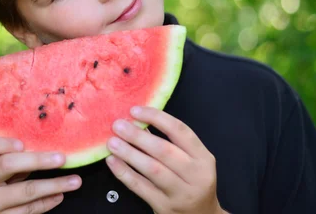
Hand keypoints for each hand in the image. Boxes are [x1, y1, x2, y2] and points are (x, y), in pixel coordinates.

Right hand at [0, 137, 81, 213]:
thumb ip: (2, 160)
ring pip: (24, 193)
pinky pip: (26, 213)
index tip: (21, 143)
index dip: (0, 143)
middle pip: (7, 165)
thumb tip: (41, 144)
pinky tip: (59, 195)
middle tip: (62, 157)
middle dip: (37, 160)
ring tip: (75, 181)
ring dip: (53, 186)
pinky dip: (45, 203)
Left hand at [105, 107, 223, 213]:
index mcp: (203, 157)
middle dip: (138, 136)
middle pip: (164, 150)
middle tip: (118, 125)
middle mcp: (195, 175)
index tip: (135, 111)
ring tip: (112, 142)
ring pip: (152, 169)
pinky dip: (125, 173)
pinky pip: (141, 188)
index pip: (180, 131)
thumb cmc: (193, 183)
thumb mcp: (193, 161)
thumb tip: (140, 121)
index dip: (156, 118)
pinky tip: (113, 162)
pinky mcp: (164, 207)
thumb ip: (174, 143)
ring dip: (129, 153)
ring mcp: (180, 193)